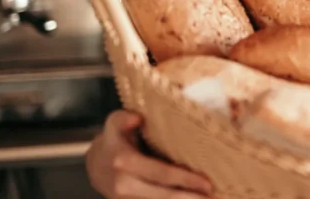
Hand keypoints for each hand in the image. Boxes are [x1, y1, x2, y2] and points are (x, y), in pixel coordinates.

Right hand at [86, 110, 214, 198]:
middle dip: (190, 198)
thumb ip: (124, 118)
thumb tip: (137, 118)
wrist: (94, 165)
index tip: (207, 183)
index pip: (161, 173)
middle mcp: (124, 184)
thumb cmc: (114, 140)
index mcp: (124, 162)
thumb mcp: (114, 123)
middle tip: (214, 197)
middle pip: (164, 195)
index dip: (185, 179)